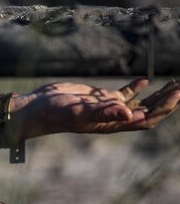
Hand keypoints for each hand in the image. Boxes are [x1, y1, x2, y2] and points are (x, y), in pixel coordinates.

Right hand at [18, 79, 179, 136]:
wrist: (37, 109)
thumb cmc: (55, 113)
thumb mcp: (79, 111)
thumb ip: (103, 112)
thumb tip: (130, 112)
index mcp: (113, 124)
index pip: (147, 118)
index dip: (165, 108)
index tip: (177, 93)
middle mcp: (114, 118)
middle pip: (149, 111)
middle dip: (168, 100)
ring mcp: (108, 108)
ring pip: (140, 103)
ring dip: (158, 94)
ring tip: (175, 83)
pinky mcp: (99, 98)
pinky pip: (124, 94)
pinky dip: (137, 87)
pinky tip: (146, 79)